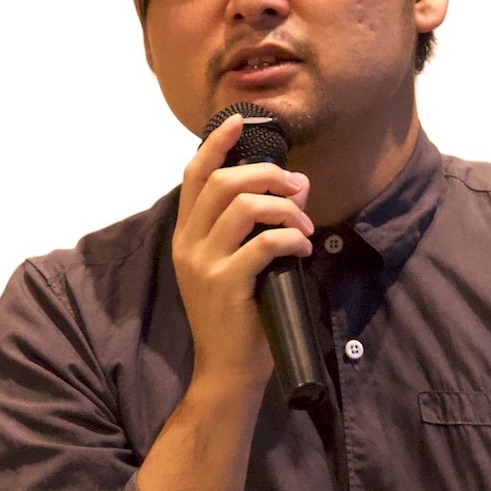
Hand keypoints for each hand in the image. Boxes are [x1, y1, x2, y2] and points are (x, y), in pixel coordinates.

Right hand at [171, 112, 313, 399]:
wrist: (226, 369)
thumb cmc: (238, 315)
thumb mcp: (235, 264)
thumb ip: (254, 225)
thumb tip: (296, 183)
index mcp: (186, 235)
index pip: (194, 175)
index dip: (216, 144)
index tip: (240, 122)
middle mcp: (188, 244)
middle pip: (223, 182)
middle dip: (267, 174)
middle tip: (298, 186)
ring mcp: (204, 264)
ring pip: (243, 206)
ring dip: (284, 207)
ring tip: (304, 225)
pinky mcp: (226, 283)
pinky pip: (264, 243)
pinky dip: (290, 239)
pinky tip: (302, 250)